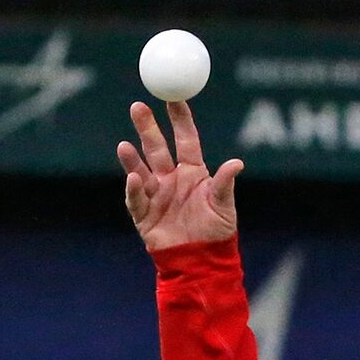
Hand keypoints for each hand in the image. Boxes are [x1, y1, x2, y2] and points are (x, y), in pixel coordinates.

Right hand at [117, 100, 240, 253]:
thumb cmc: (217, 232)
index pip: (185, 139)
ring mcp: (157, 197)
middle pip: (157, 148)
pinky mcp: (145, 216)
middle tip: (137, 107)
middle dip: (147, 127)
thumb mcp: (224, 206)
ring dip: (132, 158)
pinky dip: (133, 189)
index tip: (174, 97)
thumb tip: (236, 163)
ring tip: (124, 146)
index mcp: (192, 172)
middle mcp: (171, 180)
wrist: (202, 262)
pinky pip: (136, 200)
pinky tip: (132, 178)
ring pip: (141, 171)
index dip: (179, 118)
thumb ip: (224, 183)